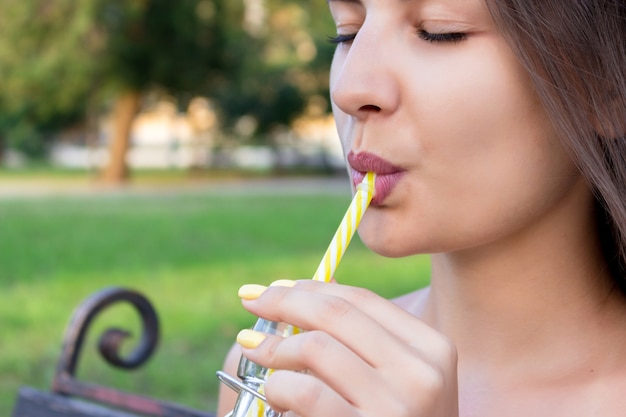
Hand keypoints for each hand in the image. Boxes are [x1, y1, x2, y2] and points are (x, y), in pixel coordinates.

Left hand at [236, 280, 458, 416]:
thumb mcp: (397, 378)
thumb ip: (362, 335)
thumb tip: (316, 284)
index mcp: (432, 348)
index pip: (360, 300)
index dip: (309, 287)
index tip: (272, 288)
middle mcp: (421, 373)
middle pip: (336, 314)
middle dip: (283, 301)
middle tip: (250, 300)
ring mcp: (396, 407)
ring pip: (317, 347)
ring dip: (275, 347)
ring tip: (255, 352)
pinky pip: (306, 393)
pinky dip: (278, 386)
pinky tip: (271, 391)